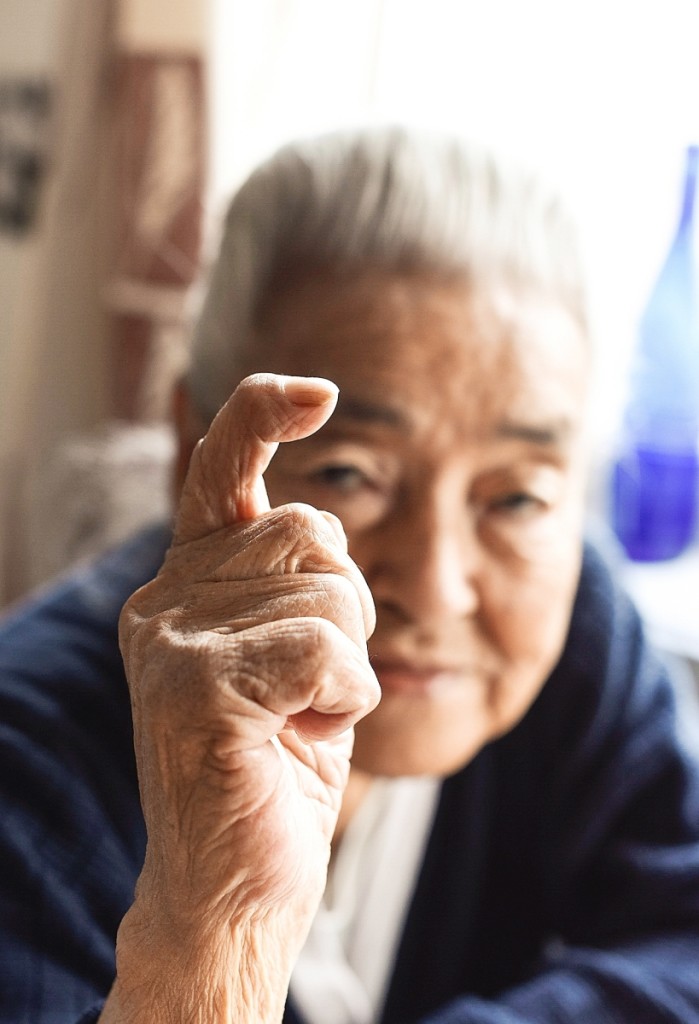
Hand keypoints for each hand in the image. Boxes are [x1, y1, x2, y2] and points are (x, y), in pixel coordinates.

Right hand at [102, 374, 379, 1022]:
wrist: (236, 887)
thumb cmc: (278, 766)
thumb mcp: (293, 658)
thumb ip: (290, 583)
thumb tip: (316, 513)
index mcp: (186, 584)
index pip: (218, 469)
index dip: (263, 414)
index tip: (315, 393)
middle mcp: (166, 599)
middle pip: (311, 532)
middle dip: (349, 606)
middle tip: (317, 681)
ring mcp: (173, 640)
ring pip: (328, 587)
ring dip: (348, 657)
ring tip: (303, 714)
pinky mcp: (195, 688)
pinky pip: (327, 649)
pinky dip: (346, 695)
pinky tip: (305, 734)